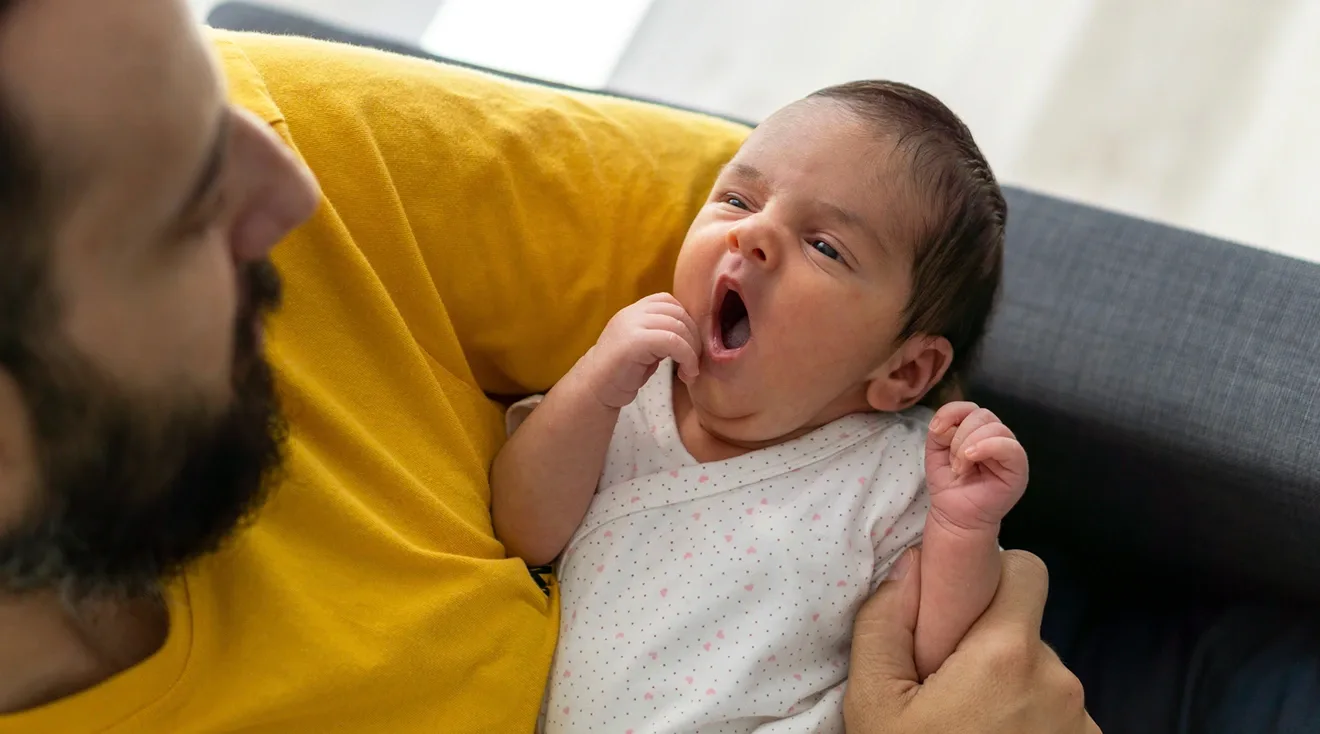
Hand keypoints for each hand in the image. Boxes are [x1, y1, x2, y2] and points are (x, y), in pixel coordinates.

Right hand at [581, 293, 701, 408]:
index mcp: (634, 311)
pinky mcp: (634, 342)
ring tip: (690, 370)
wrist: (594, 389)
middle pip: (678, 313)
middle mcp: (632, 313)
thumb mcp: (645, 347)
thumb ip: (662, 333)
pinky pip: (672, 342)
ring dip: (692, 350)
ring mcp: (631, 325)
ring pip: (678, 327)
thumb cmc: (621, 373)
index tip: (688, 346)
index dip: (686, 321)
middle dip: (694, 338)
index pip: (668, 301)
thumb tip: (693, 333)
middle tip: (694, 362)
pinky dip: (686, 358)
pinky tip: (686, 373)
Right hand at [845, 549, 1099, 733]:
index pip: (1025, 569)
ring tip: (970, 728)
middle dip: (991, 644)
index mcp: (1005, 654)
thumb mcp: (873, 702)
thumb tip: (911, 564)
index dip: (990, 578)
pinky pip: (1057, 716)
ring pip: (1042, 676)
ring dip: (1011, 690)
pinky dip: (1031, 725)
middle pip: (1027, 628)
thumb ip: (885, 622)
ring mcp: (1081, 723)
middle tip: (948, 687)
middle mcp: (1059, 681)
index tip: (957, 611)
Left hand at [925, 402, 1027, 533]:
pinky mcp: (1018, 467)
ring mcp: (1010, 451)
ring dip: (969, 446)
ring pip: (994, 428)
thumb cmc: (949, 483)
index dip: (952, 414)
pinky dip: (987, 447)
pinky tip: (971, 458)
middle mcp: (997, 437)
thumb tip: (944, 422)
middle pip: (982, 415)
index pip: (970, 408)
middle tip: (954, 462)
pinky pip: (1009, 446)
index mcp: (978, 431)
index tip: (937, 432)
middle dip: (960, 436)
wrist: (955, 515)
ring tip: (961, 468)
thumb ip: (940, 430)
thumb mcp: (935, 451)